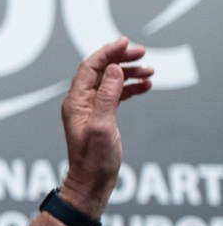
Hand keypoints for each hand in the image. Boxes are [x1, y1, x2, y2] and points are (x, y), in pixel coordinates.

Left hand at [59, 37, 152, 216]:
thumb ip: (107, 95)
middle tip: (143, 54)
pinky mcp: (99, 117)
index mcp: (75, 102)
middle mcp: (79, 102)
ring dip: (128, 73)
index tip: (126, 43)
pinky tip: (145, 86)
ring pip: (109, 82)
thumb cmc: (94, 159)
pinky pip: (114, 95)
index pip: (89, 67)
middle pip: (99, 71)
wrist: (91, 182)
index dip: (107, 52)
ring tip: (150, 71)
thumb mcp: (102, 125)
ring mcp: (89, 110)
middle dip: (120, 59)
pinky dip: (129, 88)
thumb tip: (113, 69)